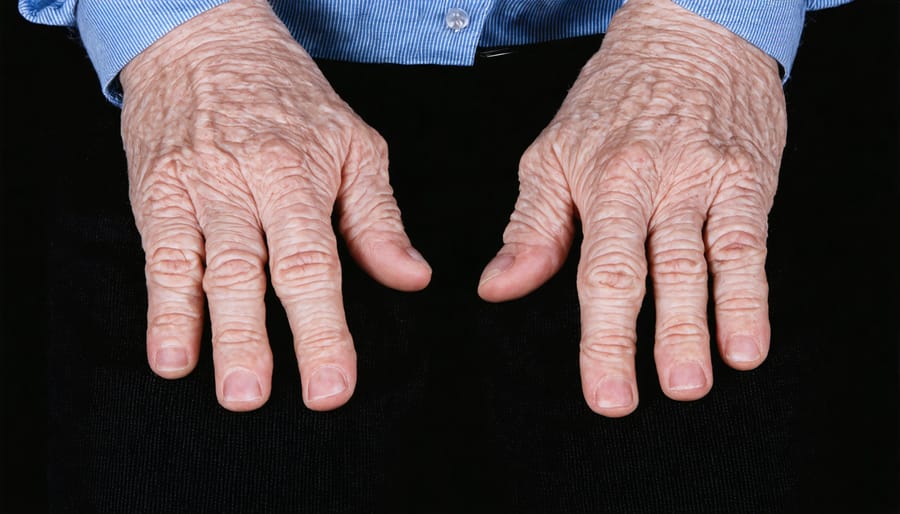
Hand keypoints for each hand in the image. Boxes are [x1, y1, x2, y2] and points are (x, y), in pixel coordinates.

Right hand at [120, 0, 430, 411]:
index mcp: (297, 171)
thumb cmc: (290, 97)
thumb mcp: (352, 143)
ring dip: (206, 331)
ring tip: (219, 387)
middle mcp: (243, 182)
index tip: (331, 385)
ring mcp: (195, 187)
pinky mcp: (156, 193)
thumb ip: (377, 218)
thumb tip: (412, 279)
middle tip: (258, 398)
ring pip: (201, 267)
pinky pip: (159, 255)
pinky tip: (167, 354)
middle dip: (255, 339)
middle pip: (252, 270)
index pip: (313, 261)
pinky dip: (160, 308)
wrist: (206, 39)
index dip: (322, 327)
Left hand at [478, 0, 786, 416]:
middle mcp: (654, 183)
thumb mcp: (552, 153)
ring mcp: (704, 179)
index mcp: (601, 180)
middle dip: (657, 336)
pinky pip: (752, 239)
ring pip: (708, 258)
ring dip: (710, 321)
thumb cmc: (612, 100)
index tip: (606, 393)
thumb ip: (531, 227)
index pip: (599, 270)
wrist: (687, 34)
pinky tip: (752, 340)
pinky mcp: (747, 177)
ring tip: (708, 376)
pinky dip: (754, 293)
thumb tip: (497, 289)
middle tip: (656, 395)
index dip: (603, 337)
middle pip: (654, 270)